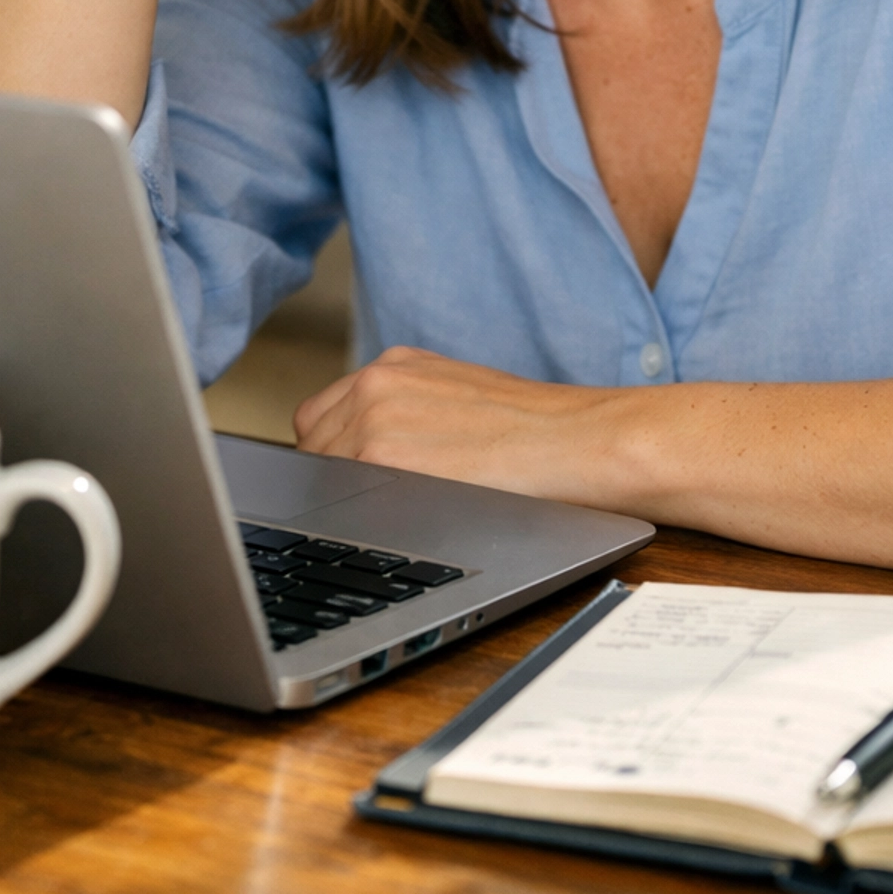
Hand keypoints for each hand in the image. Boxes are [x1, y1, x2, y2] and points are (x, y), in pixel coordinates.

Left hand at [293, 346, 640, 508]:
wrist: (582, 442)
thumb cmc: (538, 431)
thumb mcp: (460, 397)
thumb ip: (407, 410)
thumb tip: (368, 449)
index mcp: (394, 367)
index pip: (321, 418)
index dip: (332, 457)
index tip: (351, 481)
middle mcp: (375, 385)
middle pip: (310, 450)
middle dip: (334, 481)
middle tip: (379, 508)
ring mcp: (373, 422)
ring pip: (320, 479)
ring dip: (347, 503)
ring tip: (399, 519)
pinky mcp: (384, 462)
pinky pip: (341, 500)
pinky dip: (360, 519)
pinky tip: (403, 526)